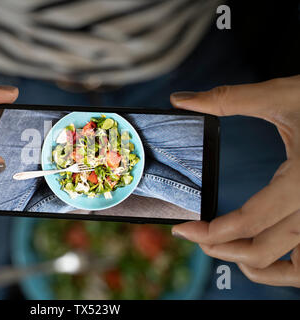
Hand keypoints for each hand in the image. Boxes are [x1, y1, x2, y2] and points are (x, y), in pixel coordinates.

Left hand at [170, 75, 299, 286]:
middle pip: (264, 252)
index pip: (250, 221)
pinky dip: (286, 269)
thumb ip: (227, 100)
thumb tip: (180, 100)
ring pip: (295, 271)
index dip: (210, 232)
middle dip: (222, 249)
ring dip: (256, 265)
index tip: (183, 230)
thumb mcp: (281, 95)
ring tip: (225, 248)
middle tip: (195, 236)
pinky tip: (264, 251)